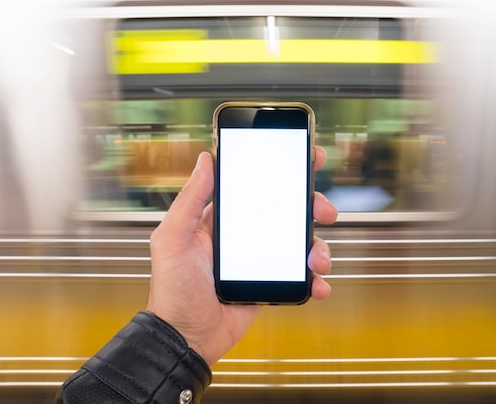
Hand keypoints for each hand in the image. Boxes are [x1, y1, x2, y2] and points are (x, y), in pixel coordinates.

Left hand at [146, 147, 337, 365]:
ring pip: (300, 243)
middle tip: (323, 210)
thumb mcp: (173, 239)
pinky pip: (300, 276)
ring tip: (318, 260)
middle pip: (287, 211)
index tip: (306, 156)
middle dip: (311, 207)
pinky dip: (315, 279)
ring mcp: (261, 260)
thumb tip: (206, 160)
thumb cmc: (172, 290)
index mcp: (222, 219)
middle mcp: (245, 235)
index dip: (282, 169)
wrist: (186, 339)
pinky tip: (318, 283)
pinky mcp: (272, 284)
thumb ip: (189, 199)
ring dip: (318, 246)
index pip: (255, 185)